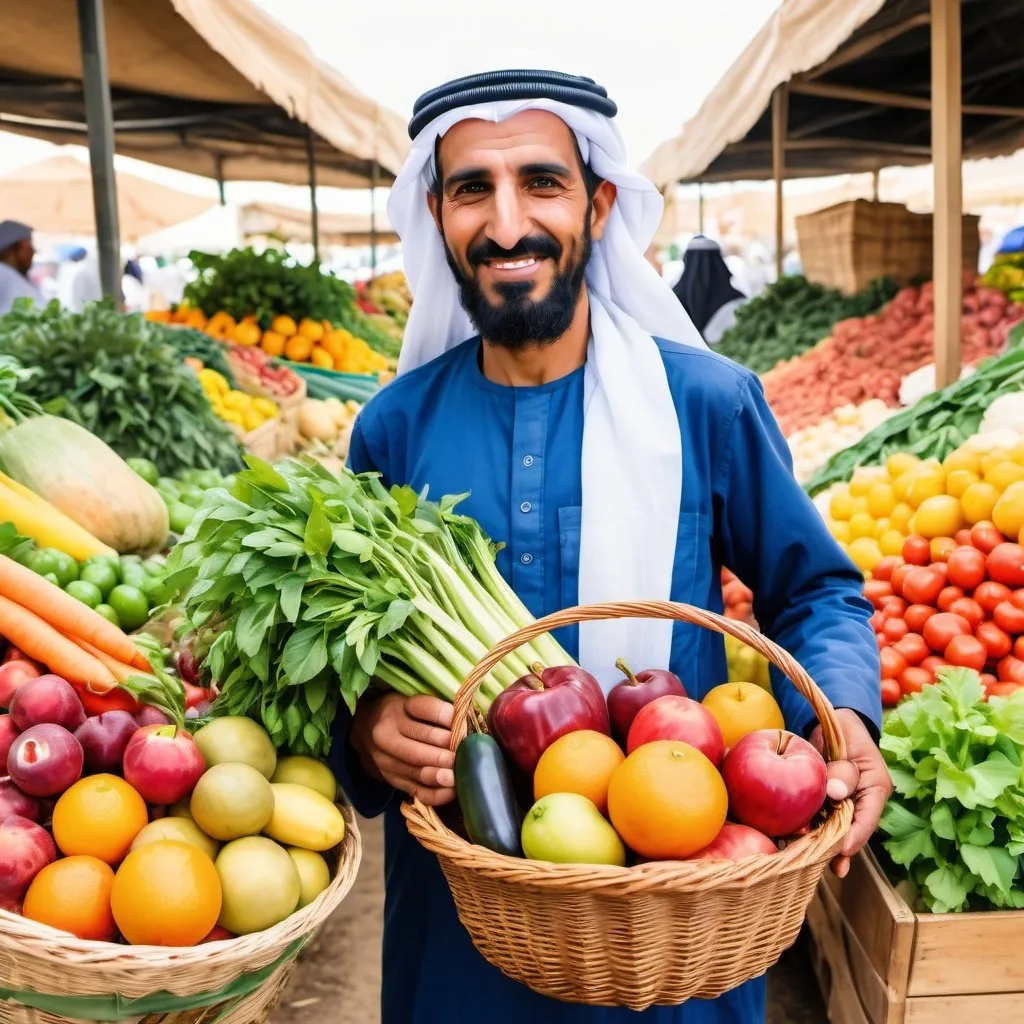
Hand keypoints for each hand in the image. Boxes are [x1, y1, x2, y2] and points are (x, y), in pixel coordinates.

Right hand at [350, 693, 456, 805]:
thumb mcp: (408, 700)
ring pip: (417, 770)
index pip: (424, 710)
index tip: (461, 721)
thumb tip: (464, 719)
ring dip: (440, 774)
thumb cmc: (396, 712)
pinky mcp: (392, 779)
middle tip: (463, 754)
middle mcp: (386, 735)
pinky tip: (451, 790)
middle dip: (444, 753)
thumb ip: (433, 708)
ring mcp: (386, 761)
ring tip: (457, 774)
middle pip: (419, 746)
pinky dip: (436, 794)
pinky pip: (416, 791)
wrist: (362, 729)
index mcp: (394, 709)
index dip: (446, 716)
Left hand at [810, 708, 891, 878]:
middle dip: (835, 847)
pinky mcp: (825, 800)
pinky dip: (808, 827)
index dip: (855, 836)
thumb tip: (836, 793)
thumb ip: (843, 770)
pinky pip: (818, 816)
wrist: (832, 722)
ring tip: (805, 858)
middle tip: (823, 864)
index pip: (868, 818)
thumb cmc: (844, 731)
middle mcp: (861, 800)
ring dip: (818, 840)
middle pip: (850, 829)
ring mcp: (843, 802)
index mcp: (875, 788)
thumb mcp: (848, 745)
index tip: (842, 850)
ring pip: (832, 826)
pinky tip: (795, 841)